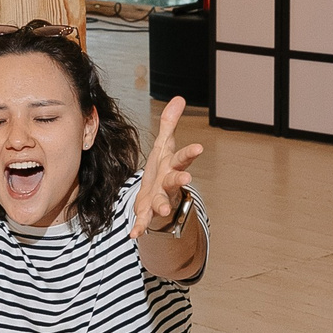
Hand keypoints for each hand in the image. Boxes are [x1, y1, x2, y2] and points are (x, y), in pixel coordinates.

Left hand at [128, 96, 203, 235]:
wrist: (160, 198)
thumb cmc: (163, 169)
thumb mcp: (164, 145)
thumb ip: (169, 123)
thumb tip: (179, 98)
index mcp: (172, 165)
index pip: (183, 157)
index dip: (190, 153)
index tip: (199, 147)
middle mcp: (169, 183)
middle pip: (176, 180)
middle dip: (180, 178)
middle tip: (187, 177)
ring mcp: (160, 199)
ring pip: (163, 202)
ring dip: (162, 205)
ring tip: (162, 209)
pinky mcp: (148, 213)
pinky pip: (144, 221)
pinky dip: (140, 227)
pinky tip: (133, 234)